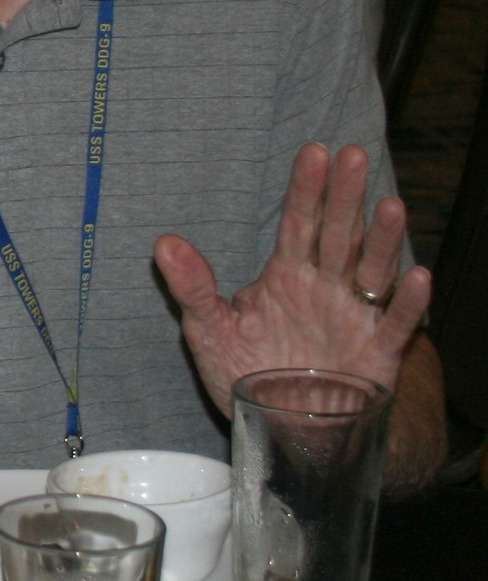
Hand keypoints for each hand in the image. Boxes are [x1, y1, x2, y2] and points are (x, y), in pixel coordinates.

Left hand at [154, 143, 430, 417]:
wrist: (279, 428)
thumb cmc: (246, 374)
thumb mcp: (210, 329)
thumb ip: (192, 286)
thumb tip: (163, 243)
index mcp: (287, 275)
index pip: (298, 223)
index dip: (305, 189)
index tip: (314, 152)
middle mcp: (325, 287)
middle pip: (338, 235)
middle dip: (345, 197)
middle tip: (352, 155)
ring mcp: (353, 318)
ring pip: (372, 271)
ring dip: (383, 241)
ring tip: (391, 206)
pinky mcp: (377, 354)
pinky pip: (396, 326)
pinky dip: (407, 305)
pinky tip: (417, 278)